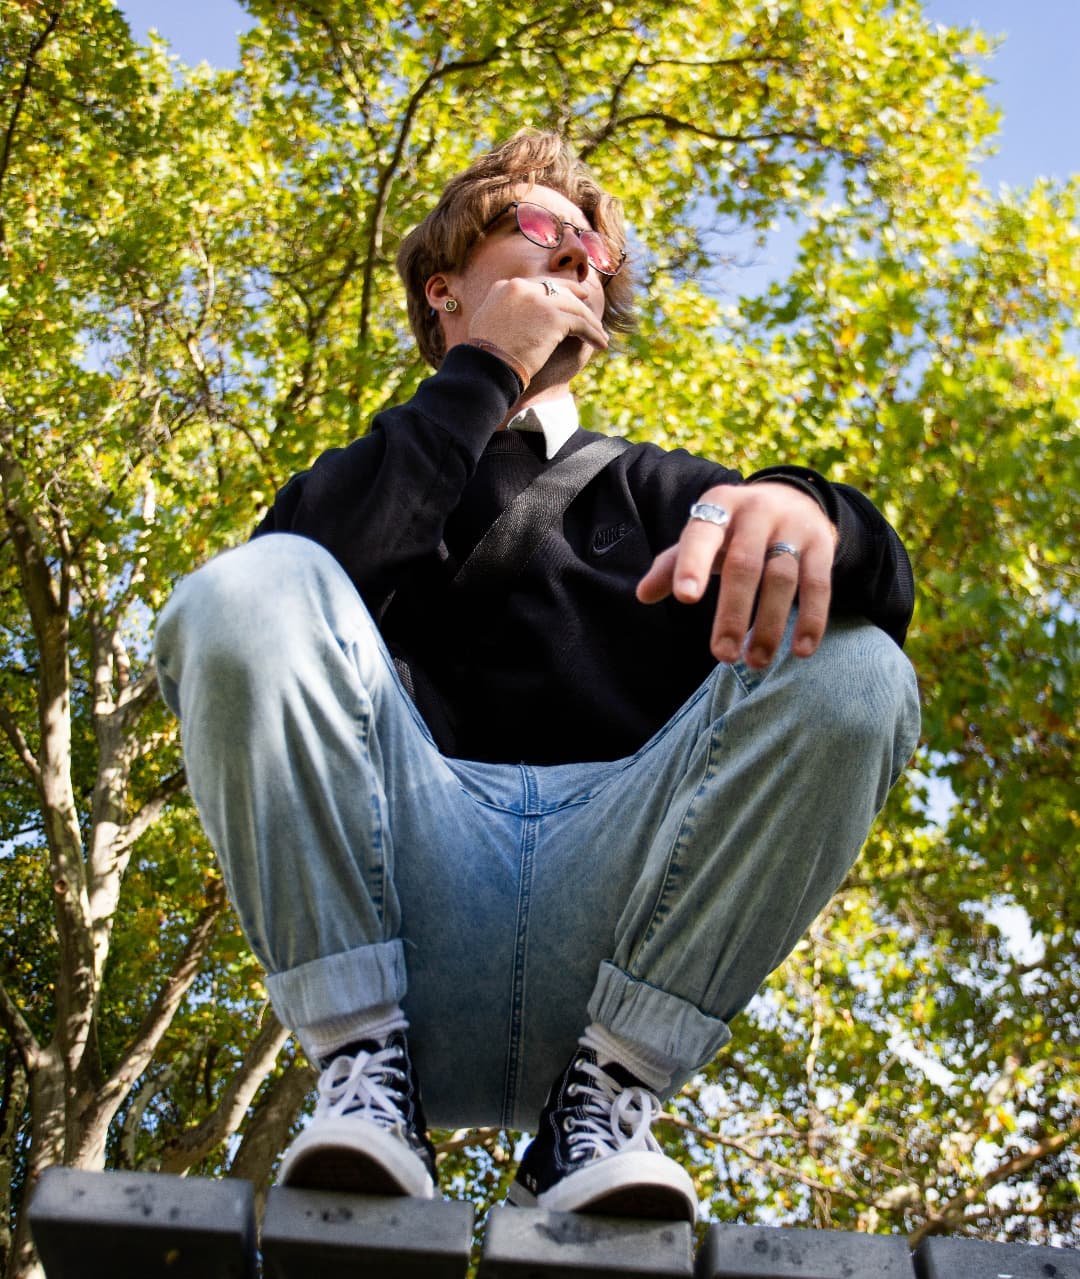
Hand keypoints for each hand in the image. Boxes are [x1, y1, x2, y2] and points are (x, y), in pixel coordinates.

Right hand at [466, 277, 608, 379]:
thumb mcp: (487, 322)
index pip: (537, 284)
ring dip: (590, 321)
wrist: (487, 366)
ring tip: (600, 334)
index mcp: (505, 287)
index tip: (565, 296)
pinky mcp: (554, 318)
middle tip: (587, 303)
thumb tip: (513, 315)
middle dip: (575, 296)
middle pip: (558, 289)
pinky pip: (581, 323)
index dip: (554, 289)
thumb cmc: (485, 355)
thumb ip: (503, 310)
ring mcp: (539, 301)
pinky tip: (600, 344)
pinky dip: (593, 333)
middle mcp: (522, 287)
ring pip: (574, 307)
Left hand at [636, 482, 836, 667]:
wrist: (794, 498)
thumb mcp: (703, 536)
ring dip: (768, 625)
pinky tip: (801, 651)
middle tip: (722, 655)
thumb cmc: (734, 529)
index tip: (685, 598)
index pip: (702, 534)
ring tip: (755, 662)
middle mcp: (756, 512)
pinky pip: (818, 585)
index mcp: (719, 507)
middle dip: (732, 613)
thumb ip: (673, 564)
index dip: (693, 564)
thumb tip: (642, 595)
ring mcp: (792, 526)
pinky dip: (811, 619)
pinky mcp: (822, 544)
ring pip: (781, 578)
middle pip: (744, 565)